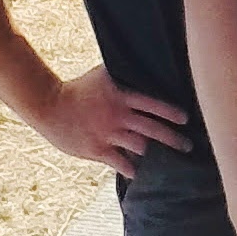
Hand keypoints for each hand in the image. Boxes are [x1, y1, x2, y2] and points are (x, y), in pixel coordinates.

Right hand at [33, 66, 189, 176]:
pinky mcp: (96, 149)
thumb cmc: (79, 88)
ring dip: (154, 154)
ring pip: (139, 147)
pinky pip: (120, 163)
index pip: (153, 104)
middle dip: (173, 139)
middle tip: (187, 146)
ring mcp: (107, 134)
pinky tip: (139, 173)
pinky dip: (131, 169)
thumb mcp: (104, 75)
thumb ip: (125, 72)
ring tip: (166, 160)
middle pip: (152, 129)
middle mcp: (117, 116)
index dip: (171, 113)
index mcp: (121, 97)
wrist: (49, 105)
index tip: (186, 119)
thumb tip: (148, 62)